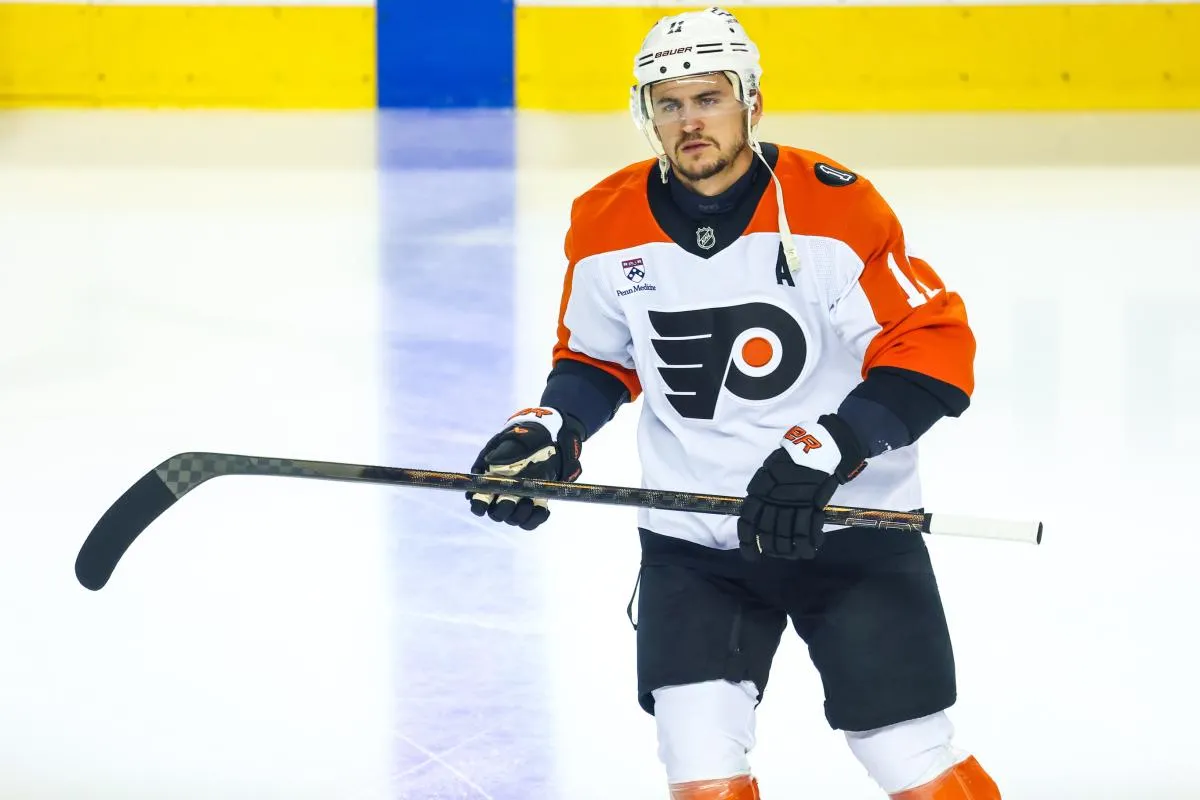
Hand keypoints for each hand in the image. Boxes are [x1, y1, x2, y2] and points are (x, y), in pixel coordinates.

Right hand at [467, 407, 583, 529]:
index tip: (484, 505)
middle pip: (496, 514)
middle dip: (505, 509)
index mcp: (489, 482)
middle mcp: (500, 496)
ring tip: (533, 499)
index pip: (478, 502)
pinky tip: (544, 508)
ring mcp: (516, 503)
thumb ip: (502, 453)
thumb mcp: (513, 442)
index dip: (479, 506)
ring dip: (523, 514)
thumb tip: (491, 464)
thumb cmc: (523, 440)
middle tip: (515, 499)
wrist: (545, 442)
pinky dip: (538, 517)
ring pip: (514, 520)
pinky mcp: (532, 506)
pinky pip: (531, 522)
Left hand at [737, 415, 865, 560]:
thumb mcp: (768, 474)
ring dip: (790, 551)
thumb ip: (762, 495)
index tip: (753, 557)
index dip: (747, 543)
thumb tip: (757, 515)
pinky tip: (811, 549)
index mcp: (758, 491)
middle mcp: (772, 500)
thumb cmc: (791, 461)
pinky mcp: (811, 506)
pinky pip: (806, 533)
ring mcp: (792, 504)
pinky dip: (808, 545)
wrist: (816, 449)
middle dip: (773, 550)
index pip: (747, 522)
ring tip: (796, 554)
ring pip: (786, 538)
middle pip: (768, 535)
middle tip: (779, 554)